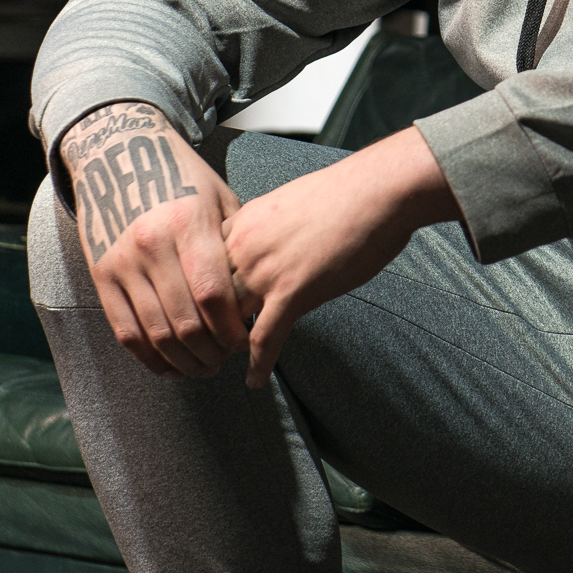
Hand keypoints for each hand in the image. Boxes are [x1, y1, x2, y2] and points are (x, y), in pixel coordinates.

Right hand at [60, 103, 246, 377]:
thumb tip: (261, 291)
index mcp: (187, 223)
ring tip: (204, 366)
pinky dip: (149, 357)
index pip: (213, 295)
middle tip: (227, 359)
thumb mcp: (217, 196)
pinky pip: (125, 331)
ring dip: (184, 361)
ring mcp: (122, 262)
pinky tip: (170, 365)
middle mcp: (151, 244)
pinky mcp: (101, 275)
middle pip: (186, 322)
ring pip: (155, 334)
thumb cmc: (177, 174)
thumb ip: (237, 242)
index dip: (232, 329)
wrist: (115, 152)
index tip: (247, 341)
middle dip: (212, 352)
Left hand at [222, 127, 457, 387]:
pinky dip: (258, 364)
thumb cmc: (343, 192)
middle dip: (203, 325)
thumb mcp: (286, 204)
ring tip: (222, 366)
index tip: (198, 312)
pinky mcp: (293, 291)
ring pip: (228, 320)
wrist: (376, 190)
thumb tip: (269, 247)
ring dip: (225, 347)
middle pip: (207, 296)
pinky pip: (265, 338)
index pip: (199, 266)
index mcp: (241, 222)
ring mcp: (266, 270)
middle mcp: (244, 246)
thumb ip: (267, 229)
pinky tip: (254, 381)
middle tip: (204, 347)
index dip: (196, 292)